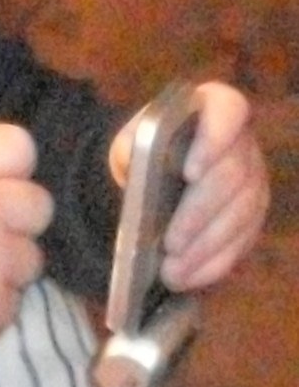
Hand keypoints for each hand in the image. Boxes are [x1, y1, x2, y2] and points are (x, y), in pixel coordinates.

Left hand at [110, 80, 269, 292]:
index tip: (190, 172)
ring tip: (172, 271)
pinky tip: (189, 278)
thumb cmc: (144, 149)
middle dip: (200, 214)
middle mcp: (244, 143)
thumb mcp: (130, 140)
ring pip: (241, 216)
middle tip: (171, 244)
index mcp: (215, 108)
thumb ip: (134, 146)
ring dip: (206, 248)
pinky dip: (214, 263)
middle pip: (233, 177)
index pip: (229, 110)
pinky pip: (242, 242)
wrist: (153, 172)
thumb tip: (138, 167)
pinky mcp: (253, 216)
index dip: (214, 140)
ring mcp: (255, 181)